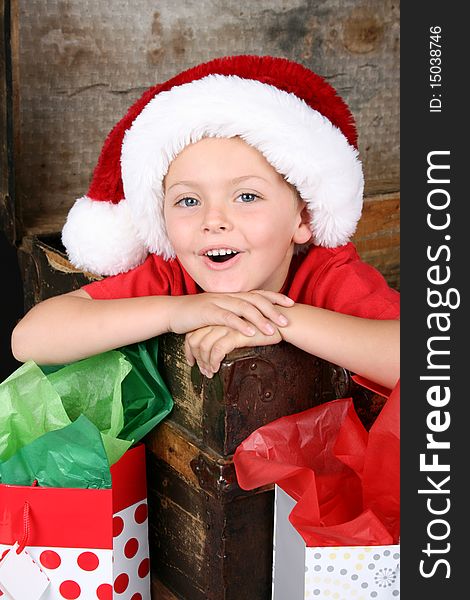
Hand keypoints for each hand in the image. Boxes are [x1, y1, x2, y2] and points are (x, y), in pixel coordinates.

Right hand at [168, 290, 293, 336]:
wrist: (173, 312)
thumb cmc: (197, 315)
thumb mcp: (219, 312)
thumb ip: (234, 314)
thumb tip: (251, 322)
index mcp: (232, 295)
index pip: (257, 293)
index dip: (275, 297)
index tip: (291, 303)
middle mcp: (227, 296)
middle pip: (255, 300)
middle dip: (273, 310)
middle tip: (287, 321)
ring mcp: (217, 302)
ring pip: (243, 308)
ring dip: (260, 319)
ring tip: (273, 330)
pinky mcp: (207, 312)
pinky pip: (226, 318)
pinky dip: (239, 324)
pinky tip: (250, 332)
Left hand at [184, 324, 282, 376]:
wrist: (283, 322)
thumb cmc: (265, 327)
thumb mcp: (241, 328)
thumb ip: (229, 333)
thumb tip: (219, 349)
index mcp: (219, 316)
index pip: (195, 332)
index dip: (190, 349)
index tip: (193, 362)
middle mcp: (219, 319)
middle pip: (195, 339)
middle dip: (195, 357)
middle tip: (200, 370)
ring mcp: (226, 325)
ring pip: (204, 345)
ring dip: (204, 362)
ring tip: (209, 373)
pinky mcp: (235, 333)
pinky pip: (216, 350)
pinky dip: (213, 361)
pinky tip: (215, 369)